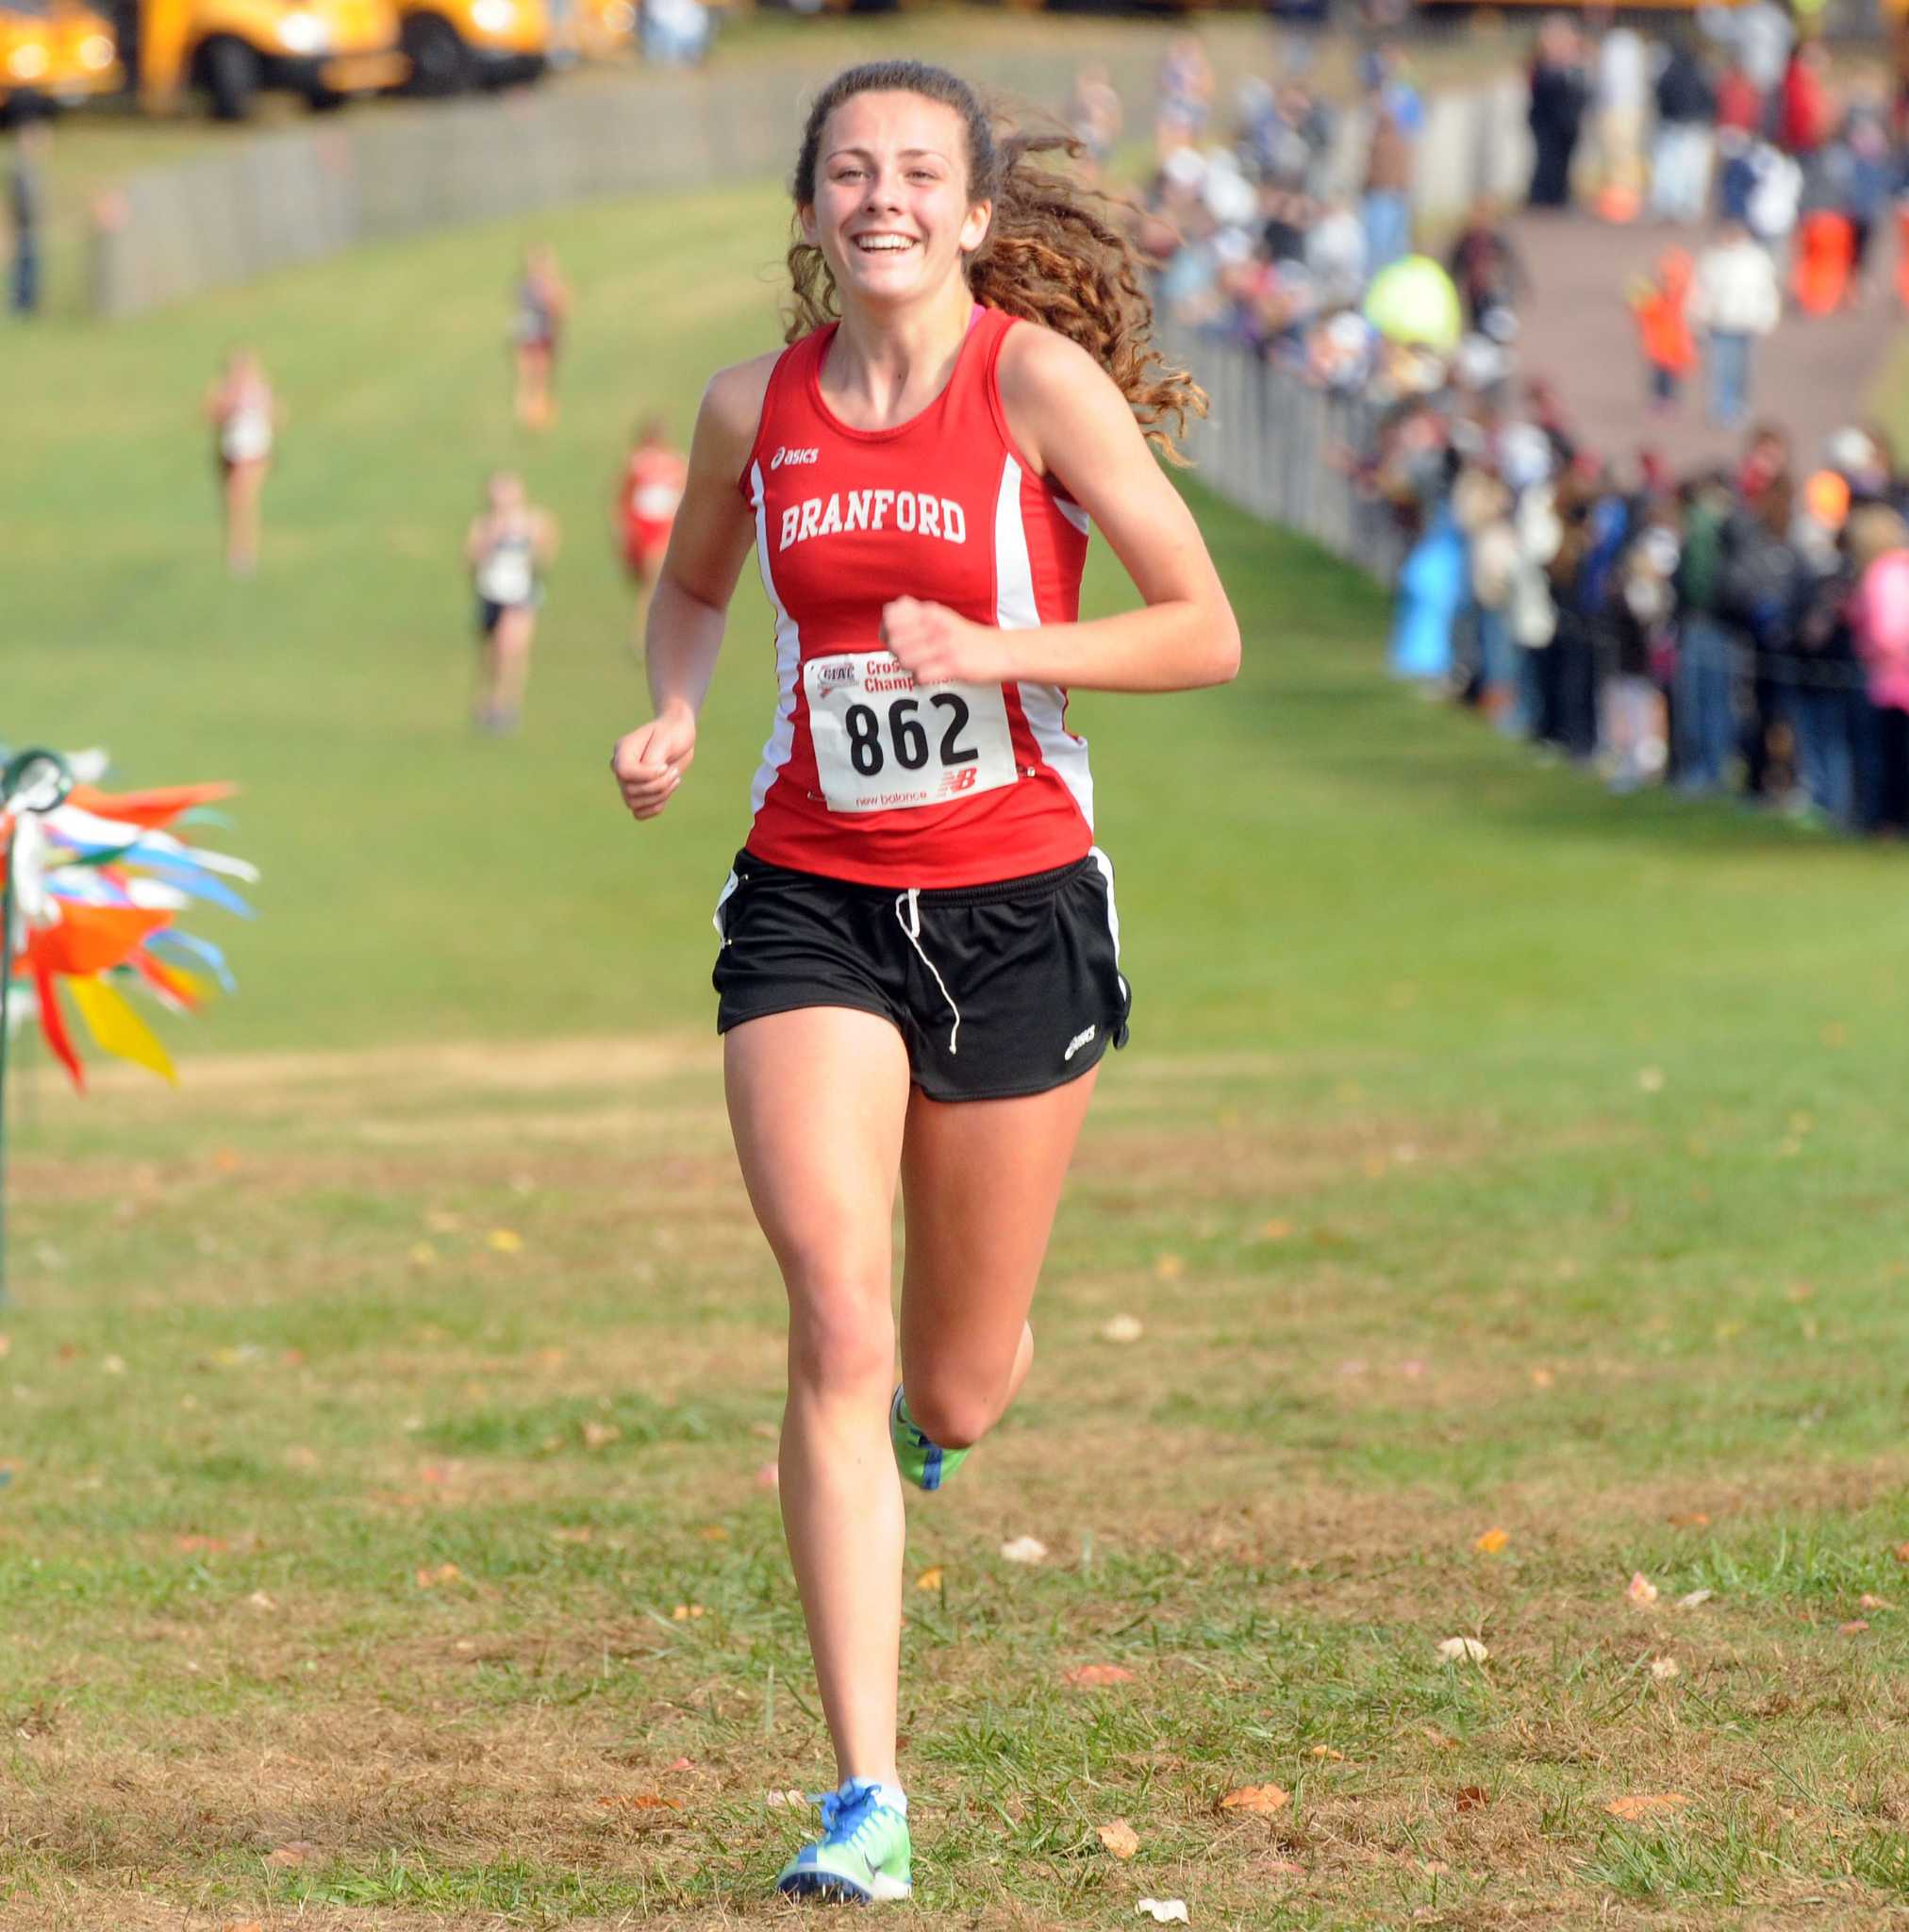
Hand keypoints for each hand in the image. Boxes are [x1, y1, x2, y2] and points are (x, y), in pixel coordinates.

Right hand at [611, 705, 695, 820]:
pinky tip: (668, 794)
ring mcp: (628, 782)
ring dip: (660, 796)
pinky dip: (654, 808)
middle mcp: (620, 767)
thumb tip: (646, 781)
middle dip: (658, 785)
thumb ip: (652, 760)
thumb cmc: (672, 733)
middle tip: (675, 772)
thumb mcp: (666, 741)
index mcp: (622, 749)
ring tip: (675, 779)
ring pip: (634, 804)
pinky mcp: (639, 794)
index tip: (665, 766)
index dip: (645, 775)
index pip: (623, 772)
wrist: (678, 735)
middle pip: (630, 790)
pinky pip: (639, 813)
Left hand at [879, 598, 1009, 685]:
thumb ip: (916, 616)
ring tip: (923, 666)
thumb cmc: (968, 639)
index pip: (890, 616)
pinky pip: (920, 676)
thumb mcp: (942, 618)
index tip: (897, 640)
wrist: (1002, 652)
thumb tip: (887, 617)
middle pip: (894, 641)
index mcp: (930, 611)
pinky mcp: (953, 665)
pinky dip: (922, 680)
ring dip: (910, 667)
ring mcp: (944, 644)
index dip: (887, 631)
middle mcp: (935, 624)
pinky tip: (932, 676)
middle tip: (913, 657)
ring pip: (904, 659)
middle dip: (897, 653)